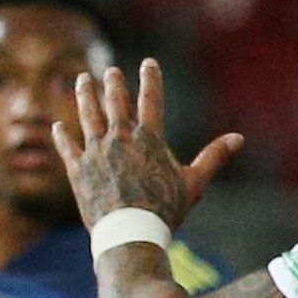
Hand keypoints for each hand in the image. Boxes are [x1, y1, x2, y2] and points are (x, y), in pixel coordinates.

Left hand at [55, 57, 241, 234]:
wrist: (130, 234)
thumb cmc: (165, 211)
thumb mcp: (194, 183)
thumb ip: (213, 157)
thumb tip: (238, 138)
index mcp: (149, 139)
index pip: (150, 100)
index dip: (150, 79)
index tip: (149, 63)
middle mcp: (120, 139)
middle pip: (115, 103)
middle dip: (113, 84)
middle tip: (110, 71)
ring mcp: (96, 152)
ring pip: (87, 116)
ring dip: (84, 96)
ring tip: (82, 79)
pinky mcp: (77, 170)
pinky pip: (67, 147)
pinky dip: (62, 136)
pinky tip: (58, 126)